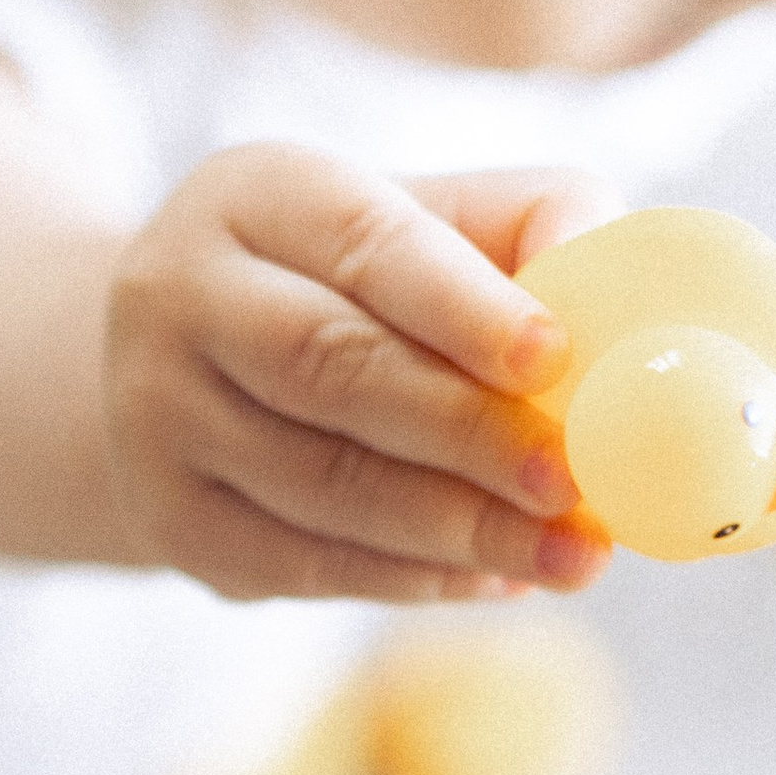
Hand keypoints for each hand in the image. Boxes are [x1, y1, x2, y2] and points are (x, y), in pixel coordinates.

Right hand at [104, 146, 619, 606]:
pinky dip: (410, 580)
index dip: (463, 307)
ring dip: (458, 530)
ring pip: (318, 484)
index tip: (557, 360)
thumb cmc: (362, 279)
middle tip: (575, 483)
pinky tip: (493, 578)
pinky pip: (300, 563)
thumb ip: (541, 229)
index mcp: (255, 194)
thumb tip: (622, 307)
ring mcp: (153, 413)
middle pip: (329, 370)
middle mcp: (177, 293)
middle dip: (468, 435)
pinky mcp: (165, 517)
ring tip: (570, 555)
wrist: (191, 359)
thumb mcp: (438, 218)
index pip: (363, 245)